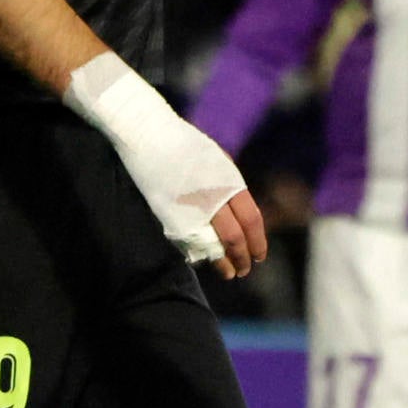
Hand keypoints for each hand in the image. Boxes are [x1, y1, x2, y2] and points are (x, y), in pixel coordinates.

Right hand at [60, 55, 262, 273]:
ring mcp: (192, 208)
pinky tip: (204, 261)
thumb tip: (236, 209)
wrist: (148, 134)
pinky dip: (200, 255)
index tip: (259, 255)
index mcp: (229, 181)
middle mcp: (214, 197)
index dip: (258, 241)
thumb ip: (226, 184)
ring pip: (215, 246)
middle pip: (236, 237)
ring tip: (230, 273)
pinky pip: (190, 243)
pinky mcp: (170, 216)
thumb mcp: (216, 159)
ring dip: (224, 263)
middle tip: (245, 270)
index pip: (252, 220)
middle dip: (243, 257)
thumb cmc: (182, 143)